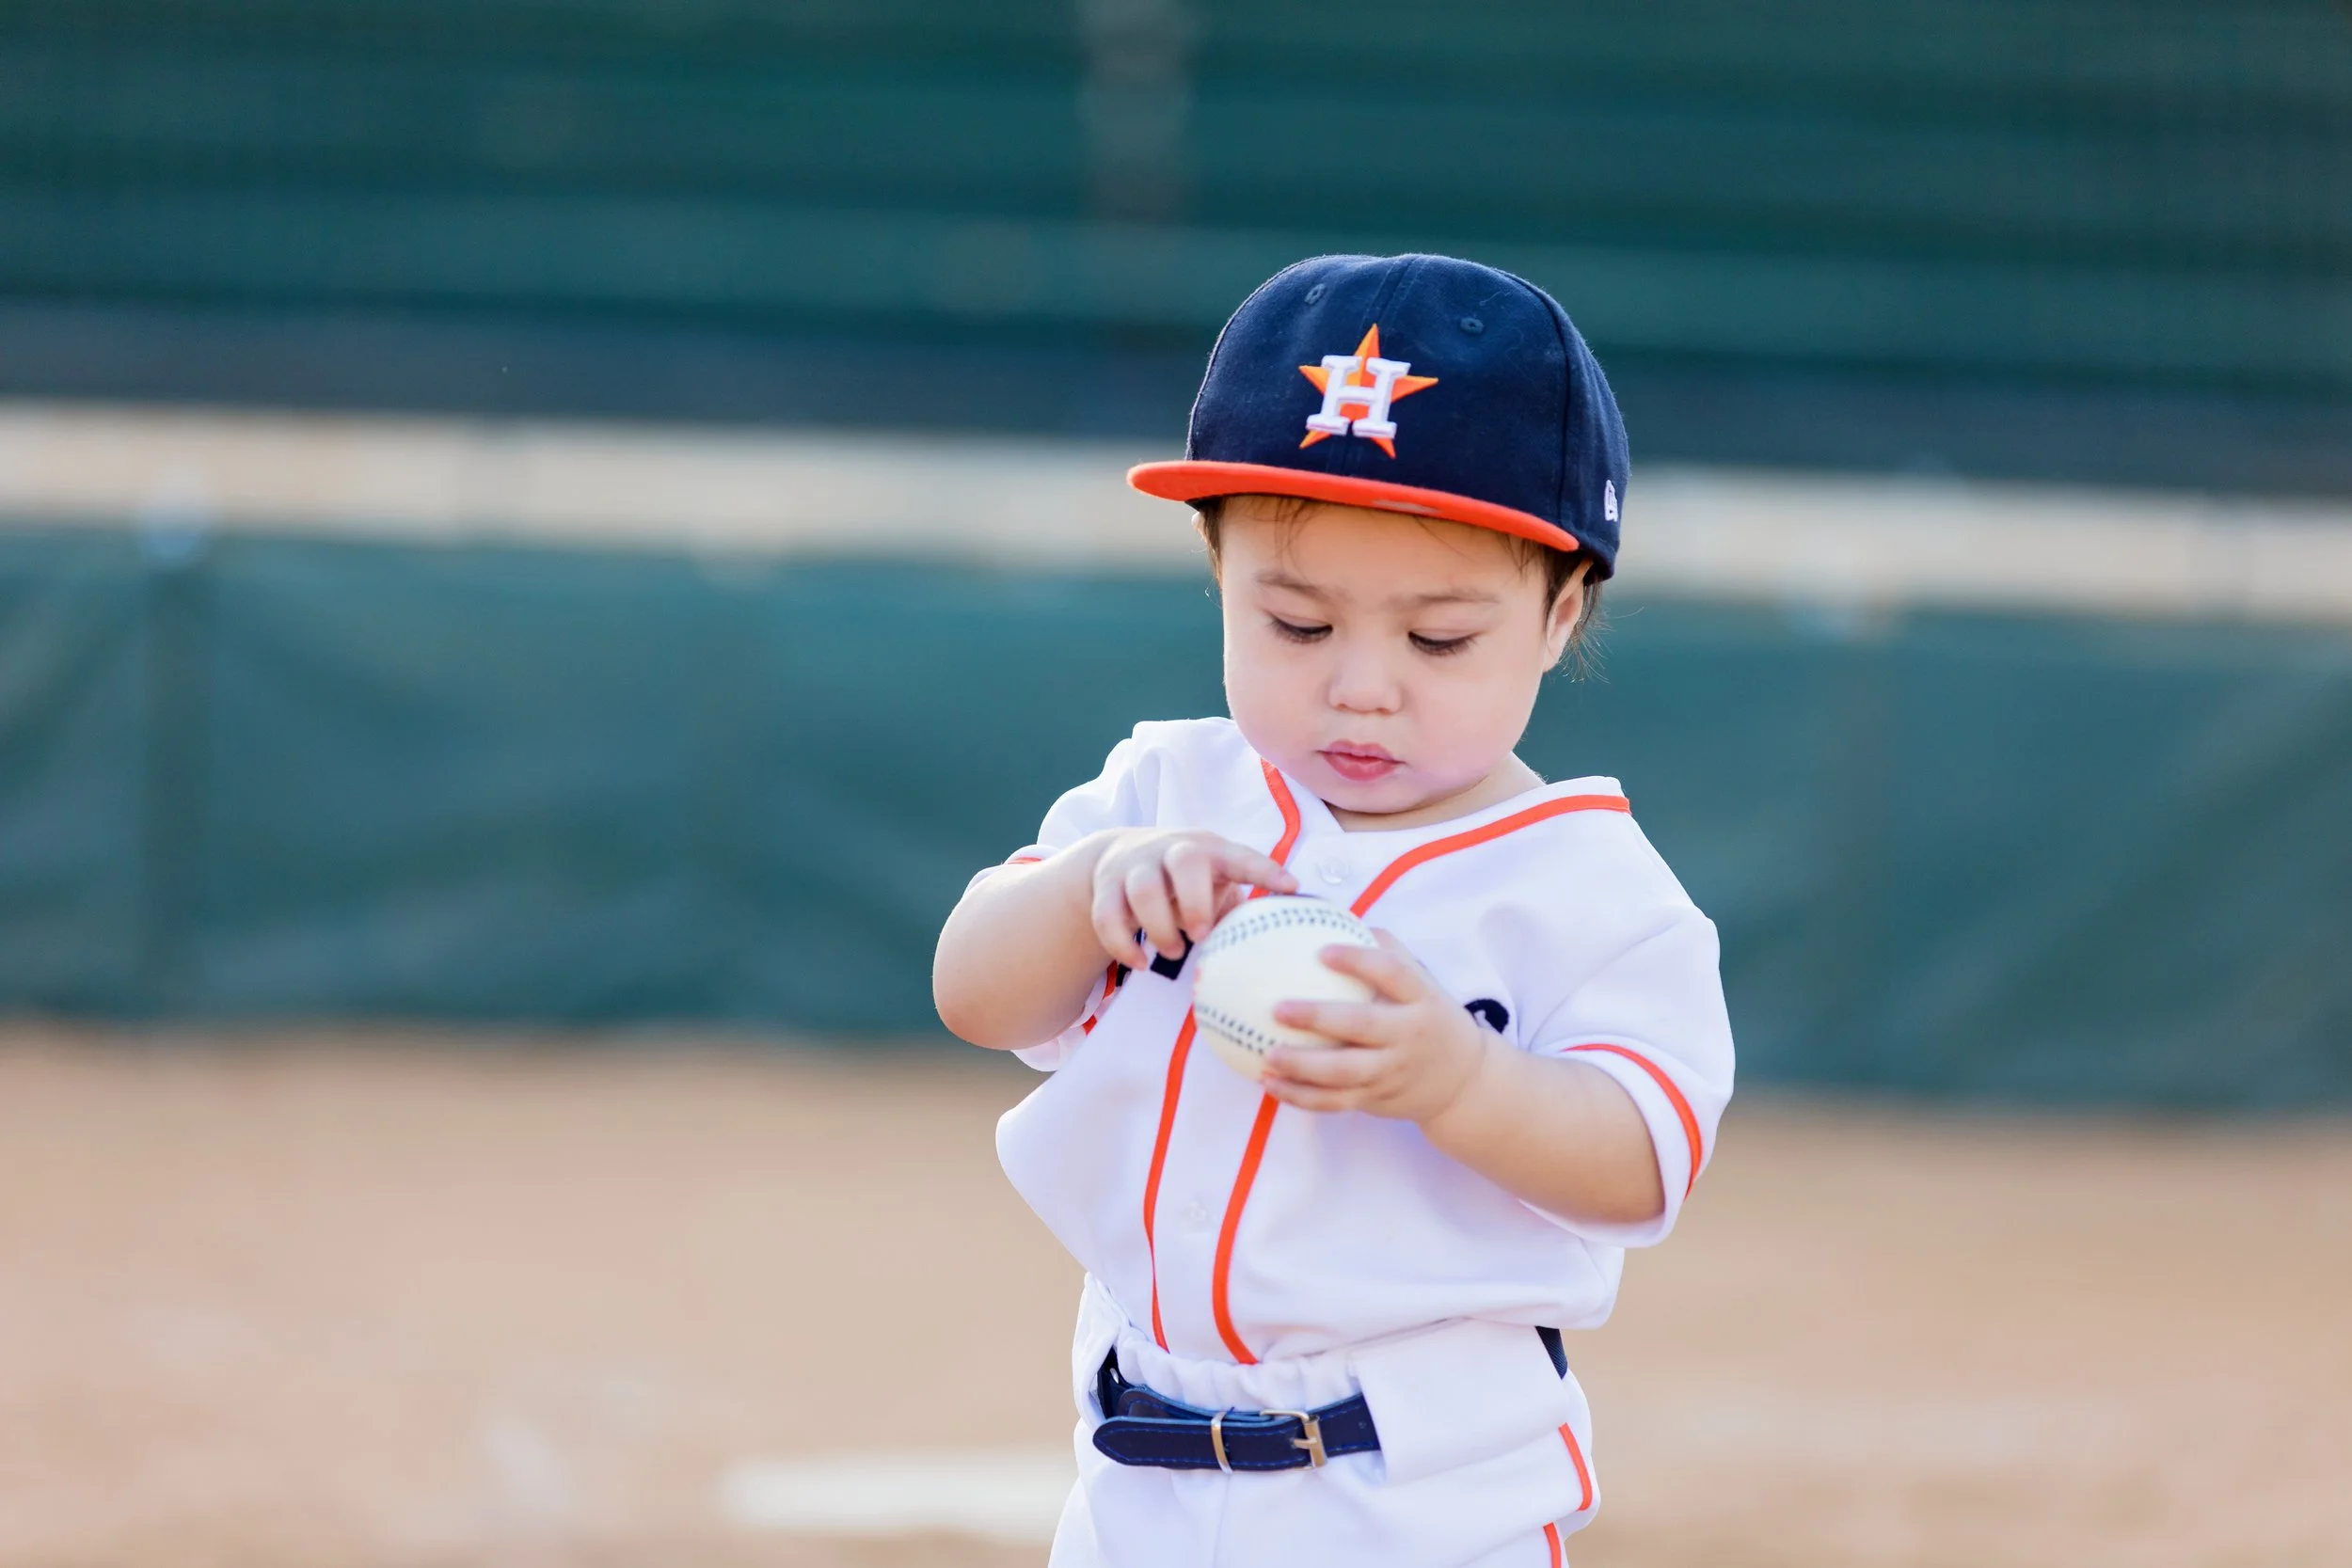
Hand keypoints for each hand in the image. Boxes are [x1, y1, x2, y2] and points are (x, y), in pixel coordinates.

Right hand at [1085, 830, 1297, 969]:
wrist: (1121, 854)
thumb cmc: (1186, 880)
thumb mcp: (1214, 880)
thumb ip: (1239, 908)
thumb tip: (1278, 948)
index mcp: (1210, 850)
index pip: (1241, 856)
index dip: (1265, 871)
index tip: (1291, 888)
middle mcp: (1172, 851)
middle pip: (1184, 862)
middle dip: (1195, 901)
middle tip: (1202, 935)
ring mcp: (1136, 866)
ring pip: (1143, 889)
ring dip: (1159, 927)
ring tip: (1174, 950)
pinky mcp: (1107, 886)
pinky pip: (1107, 915)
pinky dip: (1122, 944)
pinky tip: (1140, 963)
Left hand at [1262, 931, 1492, 1124]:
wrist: (1462, 1081)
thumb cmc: (1429, 1018)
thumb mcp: (1421, 984)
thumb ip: (1386, 952)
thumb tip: (1336, 914)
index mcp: (1420, 1000)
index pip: (1393, 974)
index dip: (1358, 961)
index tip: (1322, 951)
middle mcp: (1407, 1036)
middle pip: (1362, 1026)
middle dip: (1319, 1018)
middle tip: (1279, 1008)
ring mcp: (1391, 1072)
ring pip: (1343, 1073)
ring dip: (1302, 1066)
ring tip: (1268, 1054)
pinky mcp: (1375, 1099)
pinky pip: (1333, 1101)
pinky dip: (1299, 1096)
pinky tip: (1269, 1081)